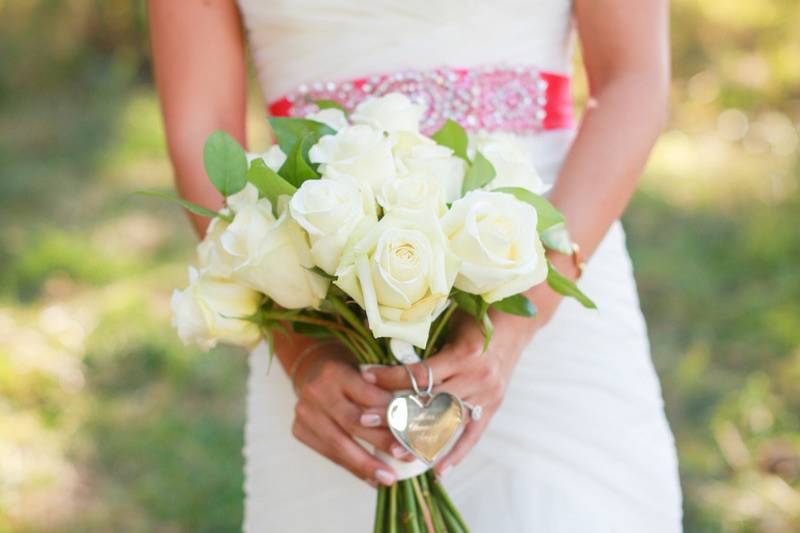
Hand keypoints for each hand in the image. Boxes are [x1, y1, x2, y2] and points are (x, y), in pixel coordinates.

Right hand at [291, 344, 410, 485]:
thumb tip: (413, 419)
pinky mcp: (298, 429)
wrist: (312, 372)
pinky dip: (352, 467)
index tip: (413, 431)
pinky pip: (329, 454)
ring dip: (366, 464)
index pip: (368, 396)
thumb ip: (383, 389)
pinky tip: (370, 477)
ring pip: (338, 444)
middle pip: (353, 422)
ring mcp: (304, 412)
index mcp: (335, 371)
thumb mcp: (365, 371)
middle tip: (405, 457)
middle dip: (381, 443)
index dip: (390, 415)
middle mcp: (316, 391)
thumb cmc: (349, 373)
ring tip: (388, 478)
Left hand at [362, 289, 557, 476]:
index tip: (365, 377)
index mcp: (464, 354)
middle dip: (395, 412)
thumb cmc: (477, 317)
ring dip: (419, 438)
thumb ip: (425, 342)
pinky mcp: (493, 406)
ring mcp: (487, 395)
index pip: (420, 373)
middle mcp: (477, 377)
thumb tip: (384, 351)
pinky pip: (472, 435)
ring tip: (393, 452)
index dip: (390, 377)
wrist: (516, 324)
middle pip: (429, 402)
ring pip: (446, 422)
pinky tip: (438, 470)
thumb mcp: (450, 323)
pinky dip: (456, 454)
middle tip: (364, 420)